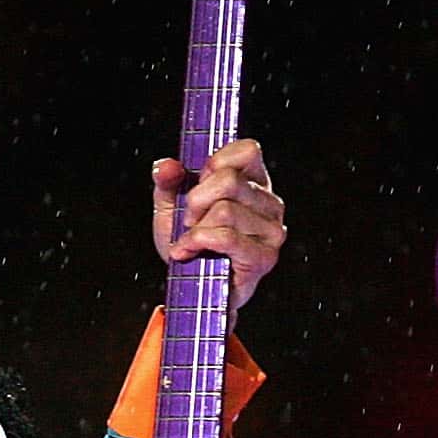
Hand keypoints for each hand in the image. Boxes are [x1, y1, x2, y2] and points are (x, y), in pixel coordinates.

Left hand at [150, 138, 285, 308]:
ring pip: (224, 210)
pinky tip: (188, 251)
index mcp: (255, 182)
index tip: (198, 183)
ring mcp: (271, 231)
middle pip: (228, 180)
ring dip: (195, 227)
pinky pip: (226, 237)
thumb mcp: (171, 206)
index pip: (247, 150)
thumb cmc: (190, 243)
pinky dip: (198, 243)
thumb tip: (166, 166)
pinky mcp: (264, 257)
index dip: (214, 163)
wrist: (192, 287)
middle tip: (189, 219)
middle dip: (196, 201)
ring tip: (192, 239)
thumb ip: (167, 181)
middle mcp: (270, 203)